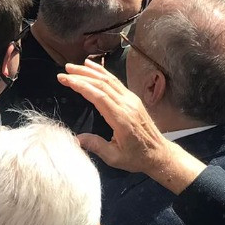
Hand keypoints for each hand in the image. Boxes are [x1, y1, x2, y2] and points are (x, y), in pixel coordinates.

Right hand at [58, 60, 205, 193]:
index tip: (65, 79)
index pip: (99, 95)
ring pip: (109, 80)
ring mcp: (131, 99)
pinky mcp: (133, 98)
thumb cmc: (137, 157)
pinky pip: (116, 82)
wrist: (159, 154)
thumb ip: (96, 146)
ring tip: (74, 66)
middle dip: (82, 75)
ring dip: (91, 71)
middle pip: (102, 84)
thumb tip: (76, 138)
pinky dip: (103, 73)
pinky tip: (92, 68)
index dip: (81, 85)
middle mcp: (127, 105)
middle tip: (65, 71)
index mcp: (121, 118)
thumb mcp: (115, 158)